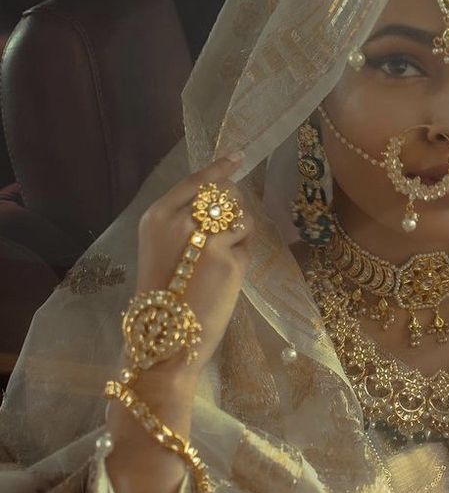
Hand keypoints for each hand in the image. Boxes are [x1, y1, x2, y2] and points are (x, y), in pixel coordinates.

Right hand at [135, 153, 253, 374]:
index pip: (196, 181)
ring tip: (224, 258)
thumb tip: (223, 198)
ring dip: (242, 233)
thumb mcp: (162, 248)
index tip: (237, 156)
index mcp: (157, 216)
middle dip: (235, 205)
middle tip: (231, 228)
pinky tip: (229, 272)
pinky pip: (248, 243)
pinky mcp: (229, 258)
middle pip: (224, 194)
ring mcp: (207, 238)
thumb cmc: (165, 294)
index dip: (219, 169)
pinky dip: (245, 253)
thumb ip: (185, 221)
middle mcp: (181, 220)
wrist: (166, 336)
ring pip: (242, 217)